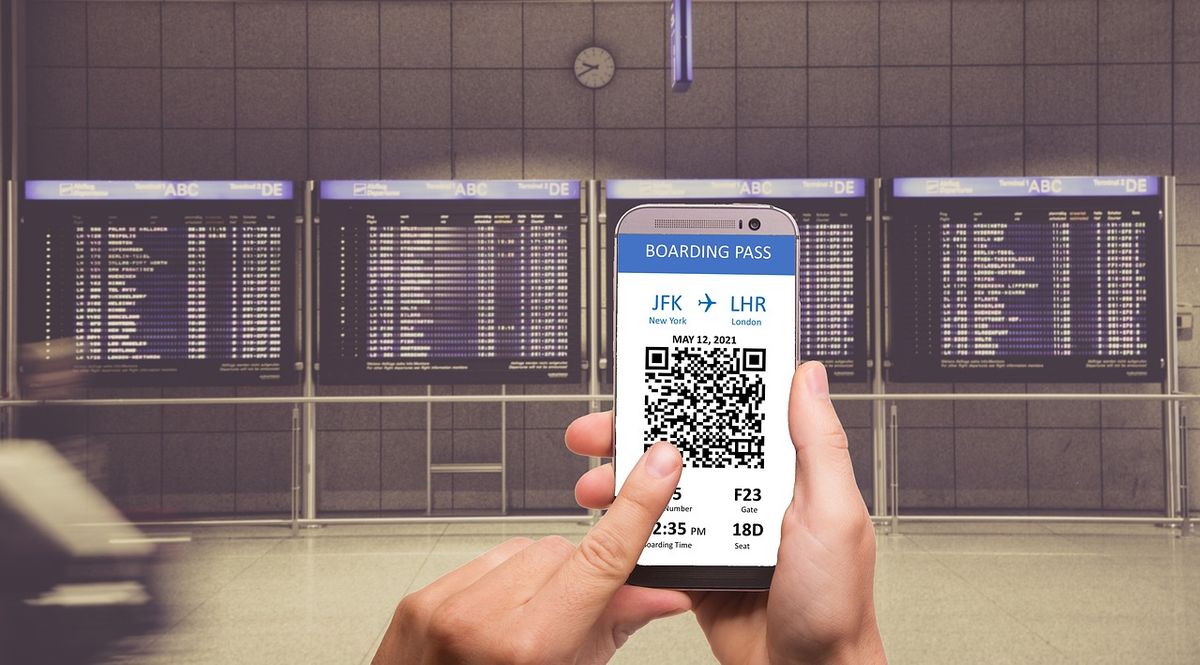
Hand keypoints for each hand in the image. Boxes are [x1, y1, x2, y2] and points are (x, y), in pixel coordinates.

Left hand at [373, 442, 691, 664]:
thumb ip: (616, 626)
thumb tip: (663, 592)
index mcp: (529, 646)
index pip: (600, 559)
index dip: (636, 508)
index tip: (658, 466)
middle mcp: (481, 619)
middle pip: (563, 551)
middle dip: (579, 576)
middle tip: (576, 616)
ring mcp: (445, 605)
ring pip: (524, 549)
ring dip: (539, 577)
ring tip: (530, 624)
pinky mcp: (422, 598)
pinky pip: (484, 560)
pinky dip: (503, 581)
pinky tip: (500, 616)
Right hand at [568, 362, 885, 664]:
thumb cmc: (836, 606)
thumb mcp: (834, 513)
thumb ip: (818, 445)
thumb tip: (807, 377)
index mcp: (786, 475)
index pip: (734, 416)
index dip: (694, 392)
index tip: (657, 375)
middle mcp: (749, 498)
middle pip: (685, 450)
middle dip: (637, 435)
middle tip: (599, 430)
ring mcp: (720, 533)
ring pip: (662, 493)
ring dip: (622, 483)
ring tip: (594, 483)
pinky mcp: (696, 568)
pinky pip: (655, 541)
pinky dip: (628, 530)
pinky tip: (609, 521)